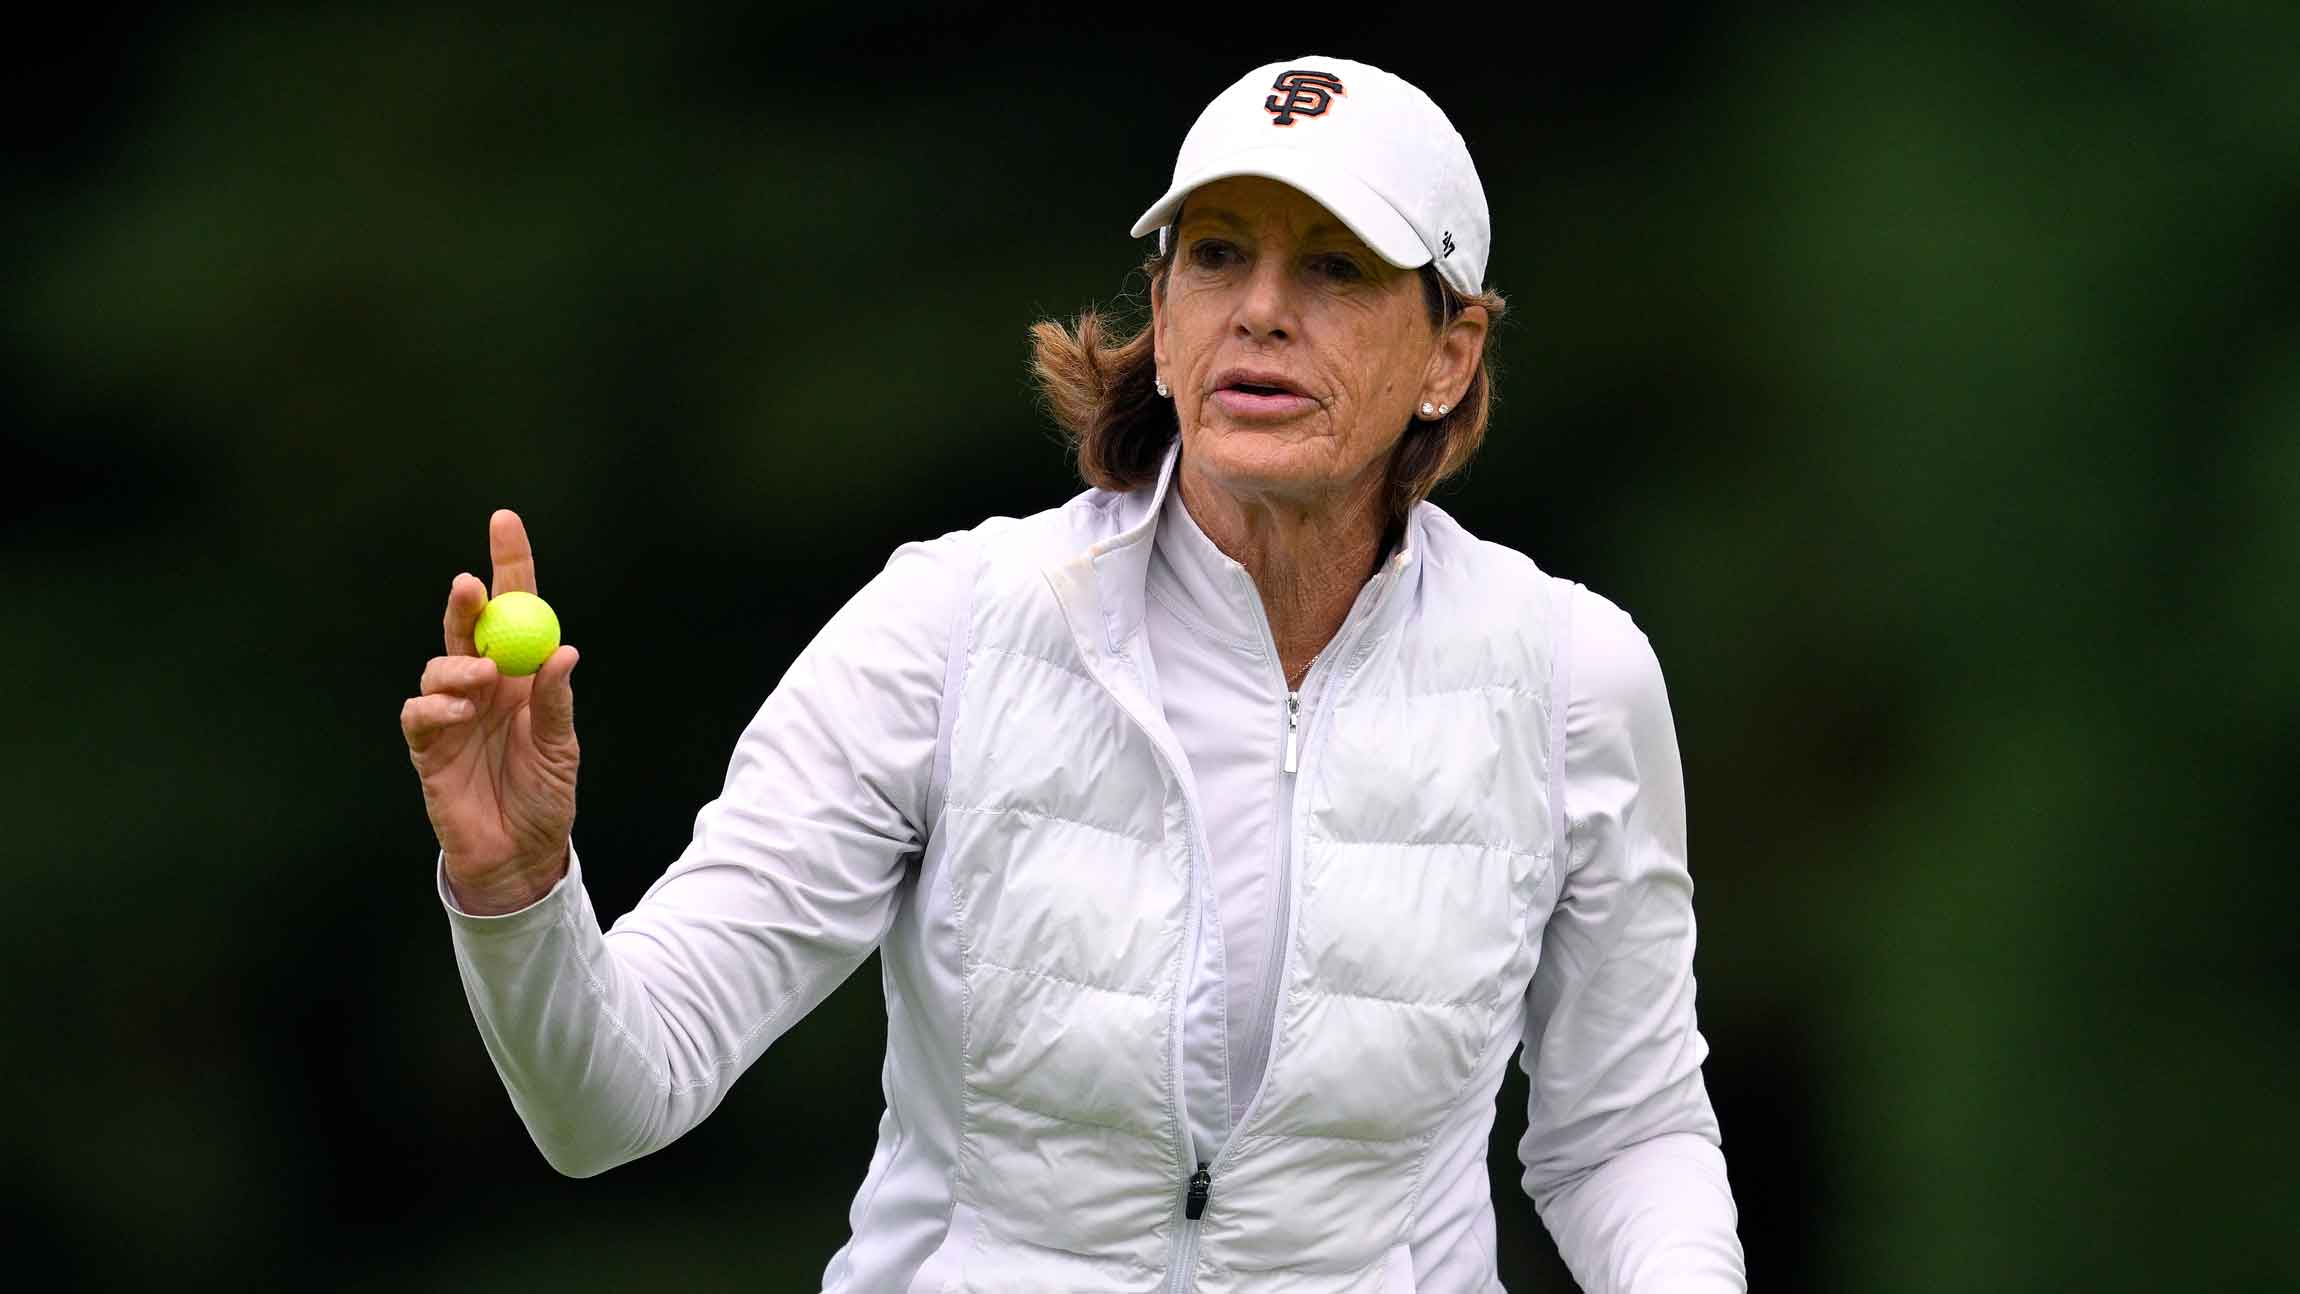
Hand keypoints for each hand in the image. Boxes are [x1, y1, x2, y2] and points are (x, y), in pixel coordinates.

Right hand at [401, 510, 580, 914]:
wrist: (519, 857)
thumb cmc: (544, 799)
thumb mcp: (562, 749)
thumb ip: (556, 702)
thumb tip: (562, 651)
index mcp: (522, 677)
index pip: (516, 610)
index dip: (509, 564)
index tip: (504, 520)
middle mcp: (484, 686)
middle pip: (466, 627)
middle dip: (467, 600)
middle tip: (471, 586)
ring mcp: (452, 714)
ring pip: (438, 665)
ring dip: (457, 665)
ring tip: (481, 682)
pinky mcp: (427, 746)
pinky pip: (419, 712)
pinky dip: (436, 706)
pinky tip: (459, 715)